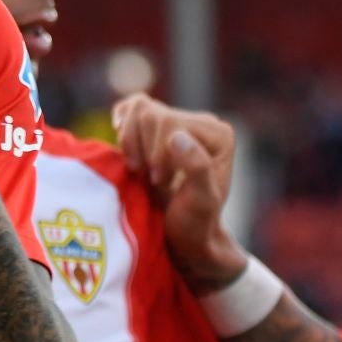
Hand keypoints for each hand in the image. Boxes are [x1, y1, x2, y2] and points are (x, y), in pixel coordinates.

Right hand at [113, 93, 247, 288]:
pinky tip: (129, 152)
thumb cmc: (195, 223)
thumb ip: (196, 168)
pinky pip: (129, 108)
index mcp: (218, 134)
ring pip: (137, 108)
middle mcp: (201, 122)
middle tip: (153, 179)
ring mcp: (177, 121)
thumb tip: (177, 135)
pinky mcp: (156, 127)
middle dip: (144, 149)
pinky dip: (122, 128)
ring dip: (130, 143)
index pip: (169, 121)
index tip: (161, 182)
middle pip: (150, 113)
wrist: (184, 233)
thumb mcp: (201, 202)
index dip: (156, 152)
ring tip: (141, 169)